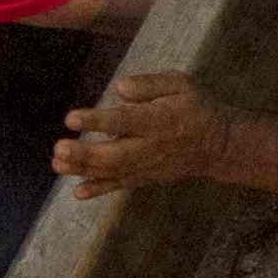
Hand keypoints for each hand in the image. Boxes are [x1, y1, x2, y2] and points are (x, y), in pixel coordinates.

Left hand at [54, 69, 227, 196]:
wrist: (220, 145)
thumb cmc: (195, 108)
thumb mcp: (181, 84)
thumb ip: (151, 84)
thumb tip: (120, 89)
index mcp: (160, 119)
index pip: (125, 121)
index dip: (98, 121)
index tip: (71, 119)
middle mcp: (152, 146)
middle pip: (116, 154)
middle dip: (85, 153)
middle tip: (59, 148)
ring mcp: (149, 166)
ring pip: (114, 171)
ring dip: (84, 170)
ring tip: (57, 164)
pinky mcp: (147, 177)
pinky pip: (122, 185)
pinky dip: (100, 190)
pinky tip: (78, 193)